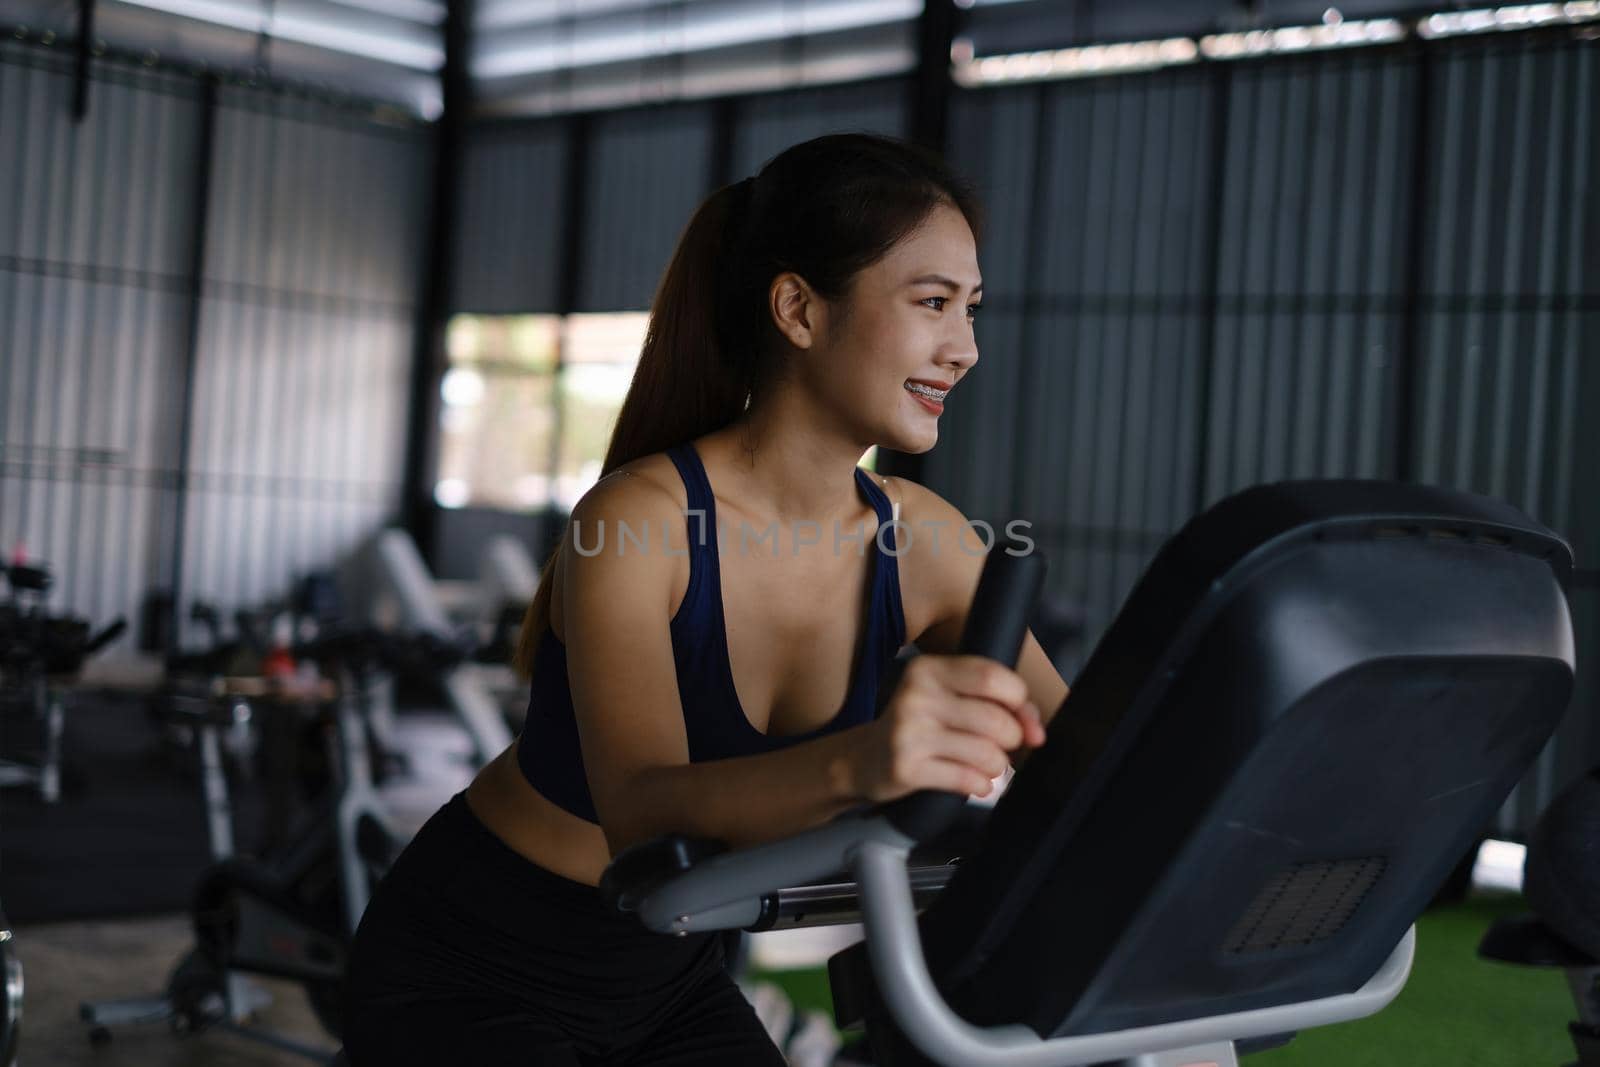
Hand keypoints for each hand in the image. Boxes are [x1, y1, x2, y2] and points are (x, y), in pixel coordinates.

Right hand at [852, 654, 1045, 803]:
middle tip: (1002, 746)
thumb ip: (1000, 704)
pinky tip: (973, 781)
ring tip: (986, 765)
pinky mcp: (906, 767)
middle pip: (995, 719)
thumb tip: (1036, 732)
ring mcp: (909, 732)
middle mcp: (916, 696)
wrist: (865, 758)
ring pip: (986, 753)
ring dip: (997, 766)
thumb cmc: (921, 725)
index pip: (992, 677)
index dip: (1019, 700)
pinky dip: (981, 785)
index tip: (1020, 717)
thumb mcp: (951, 699)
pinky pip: (967, 779)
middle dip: (1012, 739)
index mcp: (929, 669)